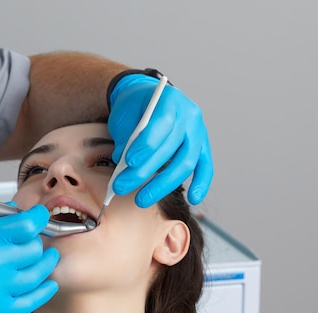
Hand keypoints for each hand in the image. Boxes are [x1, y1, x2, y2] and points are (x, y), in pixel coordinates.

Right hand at [0, 205, 58, 312]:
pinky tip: (46, 283)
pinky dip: (43, 291)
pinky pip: (31, 301)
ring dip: (44, 263)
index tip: (39, 216)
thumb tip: (8, 210)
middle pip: (34, 248)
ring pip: (38, 274)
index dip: (38, 216)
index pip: (27, 223)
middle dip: (36, 240)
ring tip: (45, 258)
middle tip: (31, 239)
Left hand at [108, 74, 212, 206]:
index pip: (162, 123)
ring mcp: (199, 132)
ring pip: (185, 163)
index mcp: (169, 100)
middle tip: (121, 186)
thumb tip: (124, 168)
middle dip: (143, 172)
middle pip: (171, 149)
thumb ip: (125, 139)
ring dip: (162, 185)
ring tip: (141, 199)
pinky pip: (205, 167)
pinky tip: (193, 200)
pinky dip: (200, 184)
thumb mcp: (124, 116)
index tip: (127, 161)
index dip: (146, 144)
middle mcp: (189, 115)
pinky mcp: (203, 147)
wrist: (148, 99)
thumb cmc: (135, 108)